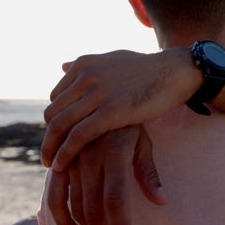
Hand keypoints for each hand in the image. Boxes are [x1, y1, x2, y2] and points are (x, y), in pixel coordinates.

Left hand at [42, 48, 201, 170]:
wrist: (175, 72)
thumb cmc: (148, 70)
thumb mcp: (112, 60)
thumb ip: (88, 66)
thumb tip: (64, 66)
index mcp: (84, 65)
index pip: (56, 98)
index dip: (56, 119)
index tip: (60, 137)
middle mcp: (85, 77)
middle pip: (53, 113)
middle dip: (49, 136)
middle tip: (49, 154)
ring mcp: (97, 93)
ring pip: (60, 125)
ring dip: (51, 148)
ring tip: (51, 163)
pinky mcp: (110, 111)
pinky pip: (78, 136)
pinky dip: (65, 152)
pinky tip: (61, 165)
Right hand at [47, 125, 165, 224]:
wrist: (101, 94)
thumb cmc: (129, 122)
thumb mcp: (143, 142)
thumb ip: (148, 173)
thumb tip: (161, 201)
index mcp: (114, 152)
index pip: (116, 198)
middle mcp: (90, 156)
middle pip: (93, 207)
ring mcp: (72, 159)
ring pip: (74, 205)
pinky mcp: (60, 161)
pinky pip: (54, 195)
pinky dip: (60, 218)